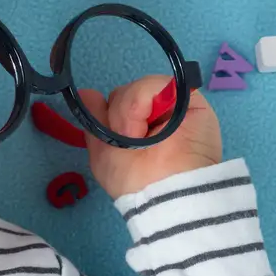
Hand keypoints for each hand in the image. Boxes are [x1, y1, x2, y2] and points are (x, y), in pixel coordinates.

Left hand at [77, 76, 221, 198]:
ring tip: (137, 137)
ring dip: (128, 113)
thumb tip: (86, 93)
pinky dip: (140, 103)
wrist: (167, 191)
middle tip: (127, 140)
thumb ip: (96, 122)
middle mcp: (157, 115)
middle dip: (118, 115)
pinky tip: (146, 126)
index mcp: (139, 128)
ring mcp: (173, 105)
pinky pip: (154, 83)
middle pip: (125, 93)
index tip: (113, 134)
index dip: (110, 115)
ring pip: (136, 88)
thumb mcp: (104, 154)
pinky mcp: (188, 98)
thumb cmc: (135, 180)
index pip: (116, 105)